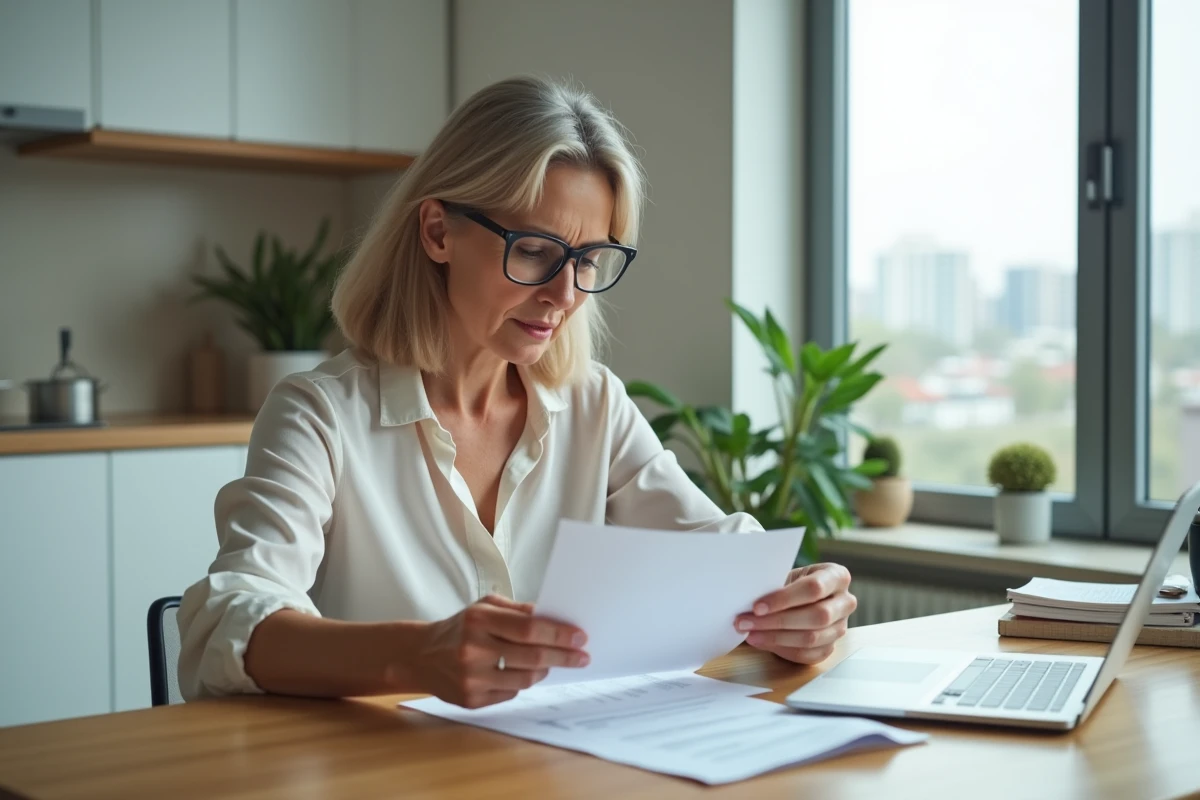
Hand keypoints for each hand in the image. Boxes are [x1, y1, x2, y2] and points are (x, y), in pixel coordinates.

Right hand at [416, 594, 589, 708]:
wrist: (420, 656)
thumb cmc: (459, 627)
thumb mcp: (484, 607)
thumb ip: (518, 611)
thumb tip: (554, 617)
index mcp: (479, 620)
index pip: (529, 628)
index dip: (559, 634)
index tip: (580, 637)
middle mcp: (474, 648)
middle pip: (532, 656)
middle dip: (563, 656)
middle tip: (581, 656)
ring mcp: (471, 677)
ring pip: (526, 679)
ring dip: (544, 671)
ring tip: (550, 663)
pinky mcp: (470, 699)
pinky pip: (511, 692)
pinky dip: (521, 682)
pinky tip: (520, 673)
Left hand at [734, 563, 855, 664]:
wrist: (800, 596)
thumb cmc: (792, 584)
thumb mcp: (787, 576)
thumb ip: (775, 584)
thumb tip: (749, 597)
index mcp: (837, 576)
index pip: (814, 588)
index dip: (784, 599)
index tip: (757, 607)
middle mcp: (845, 602)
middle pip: (817, 616)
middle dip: (778, 621)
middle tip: (747, 622)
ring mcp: (841, 627)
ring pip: (812, 638)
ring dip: (775, 638)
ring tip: (750, 634)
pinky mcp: (830, 647)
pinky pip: (808, 654)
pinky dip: (782, 650)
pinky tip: (762, 642)